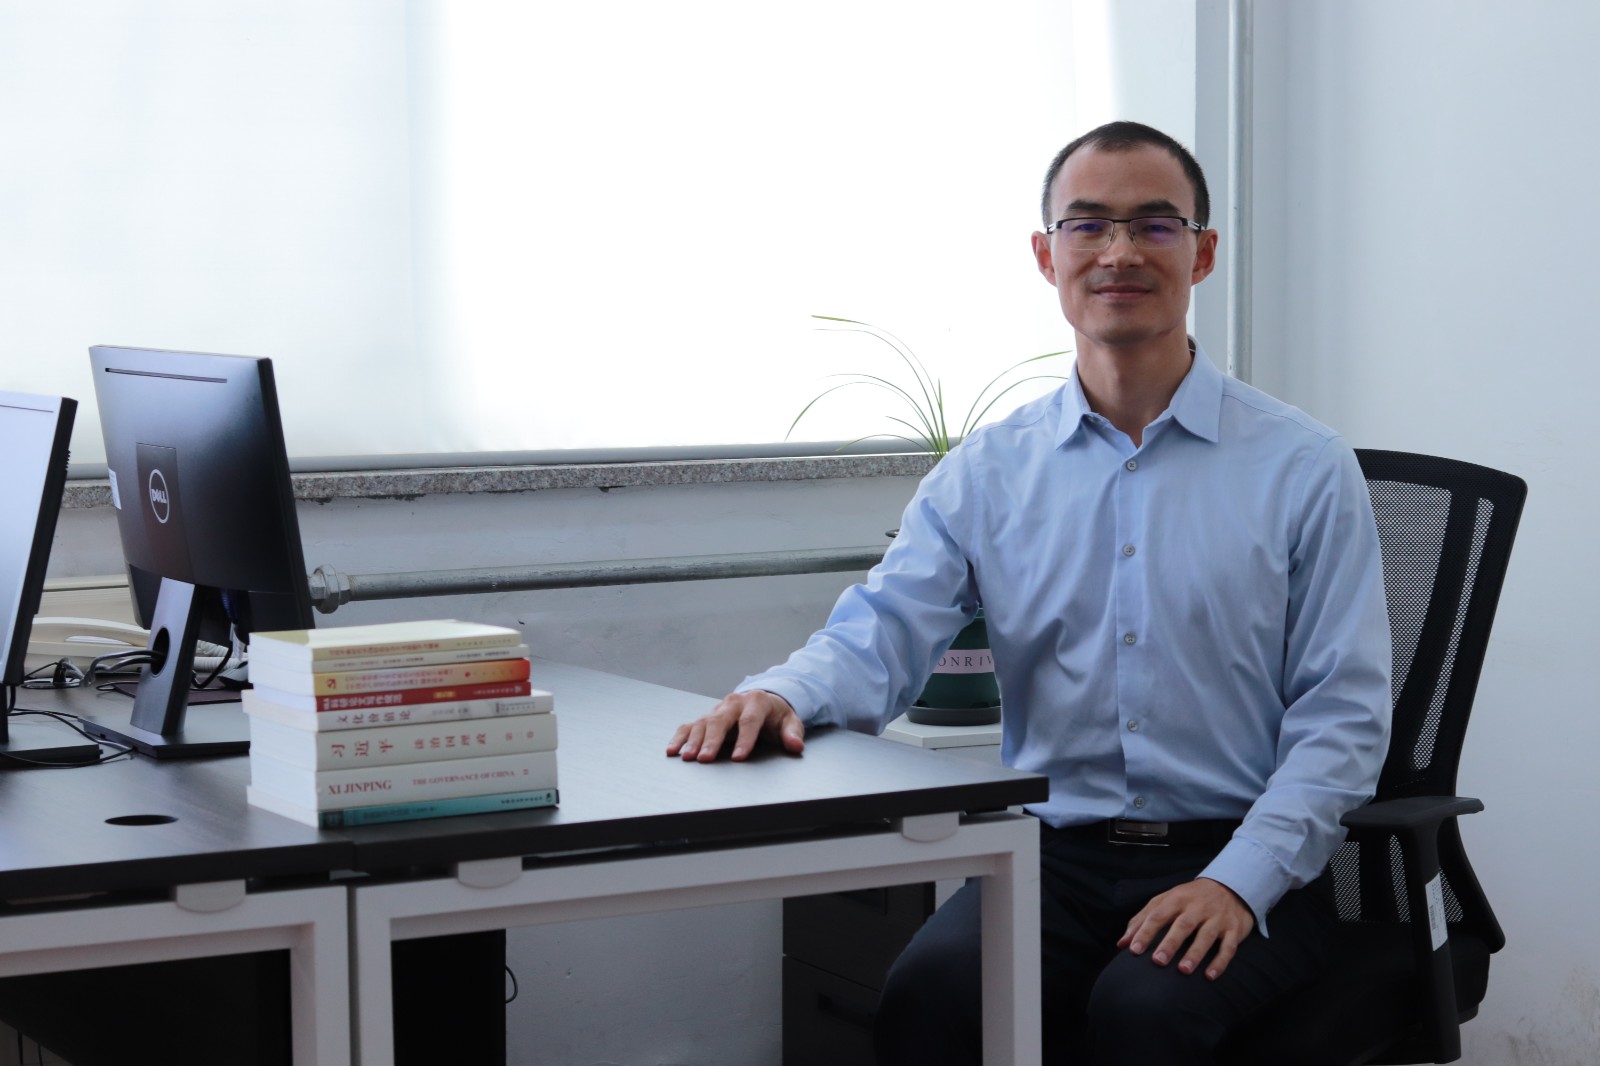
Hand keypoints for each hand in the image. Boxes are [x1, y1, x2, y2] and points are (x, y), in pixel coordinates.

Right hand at [666, 690, 804, 762]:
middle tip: (705, 759)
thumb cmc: (776, 716)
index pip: (749, 721)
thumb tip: (796, 746)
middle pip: (720, 721)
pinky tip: (673, 750)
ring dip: (694, 741)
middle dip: (712, 741)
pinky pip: (690, 725)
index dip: (744, 740)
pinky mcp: (707, 716)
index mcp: (757, 701)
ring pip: (703, 723)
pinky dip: (680, 737)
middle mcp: (734, 702)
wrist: (762, 701)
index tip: (738, 758)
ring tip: (688, 758)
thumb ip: (792, 734)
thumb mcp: (790, 722)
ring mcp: (718, 709)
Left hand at [1117, 877, 1254, 979]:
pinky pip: (1229, 946)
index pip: (1158, 914)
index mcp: (1178, 898)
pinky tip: (1210, 976)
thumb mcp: (1166, 901)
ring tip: (1183, 970)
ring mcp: (1217, 917)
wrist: (1231, 886)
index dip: (1145, 932)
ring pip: (1207, 935)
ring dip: (1195, 953)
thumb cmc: (1190, 898)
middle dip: (1170, 943)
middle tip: (1158, 961)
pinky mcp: (1234, 929)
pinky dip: (1220, 962)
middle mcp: (1198, 907)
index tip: (1134, 950)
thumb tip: (1122, 943)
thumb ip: (1143, 919)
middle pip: (1183, 925)